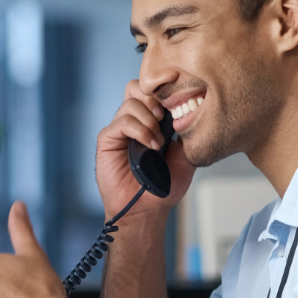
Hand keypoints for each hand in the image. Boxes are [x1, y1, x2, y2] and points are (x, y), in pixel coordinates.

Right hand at [96, 79, 195, 220]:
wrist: (147, 209)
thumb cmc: (164, 187)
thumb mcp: (185, 156)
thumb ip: (186, 133)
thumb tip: (189, 111)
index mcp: (150, 122)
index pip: (152, 91)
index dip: (164, 92)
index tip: (178, 103)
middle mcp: (133, 122)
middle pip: (136, 88)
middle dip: (154, 98)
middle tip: (164, 118)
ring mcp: (119, 130)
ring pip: (131, 103)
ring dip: (148, 120)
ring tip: (157, 142)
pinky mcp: (107, 140)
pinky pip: (121, 122)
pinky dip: (139, 130)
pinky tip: (149, 145)